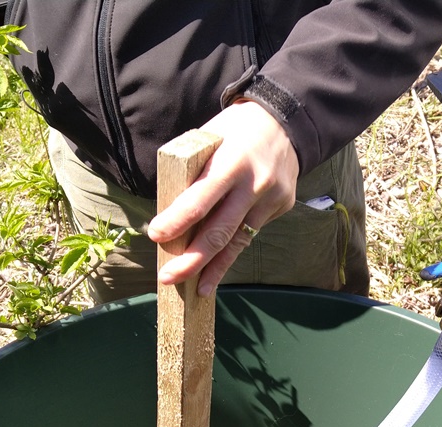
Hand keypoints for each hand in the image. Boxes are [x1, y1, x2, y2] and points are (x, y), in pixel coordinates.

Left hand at [147, 100, 298, 296]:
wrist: (285, 121)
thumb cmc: (235, 130)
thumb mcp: (210, 139)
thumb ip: (194, 172)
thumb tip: (171, 211)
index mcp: (231, 162)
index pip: (199, 200)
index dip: (176, 222)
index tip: (156, 236)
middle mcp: (254, 185)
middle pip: (219, 232)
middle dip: (192, 260)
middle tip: (168, 278)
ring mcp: (271, 199)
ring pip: (238, 242)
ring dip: (214, 268)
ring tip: (197, 289)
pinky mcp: (281, 207)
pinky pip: (251, 232)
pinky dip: (232, 251)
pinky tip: (218, 268)